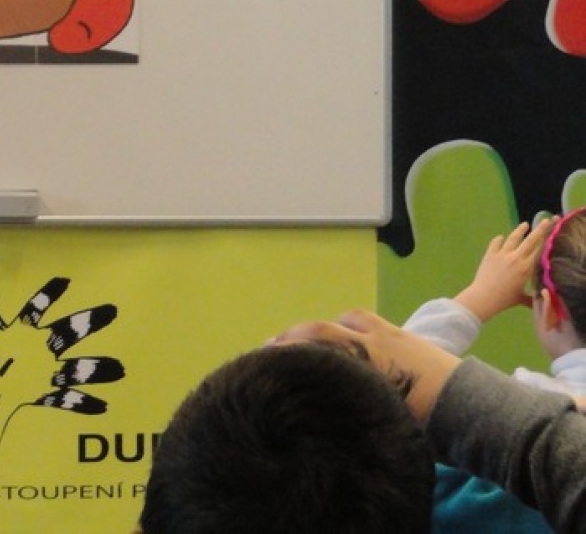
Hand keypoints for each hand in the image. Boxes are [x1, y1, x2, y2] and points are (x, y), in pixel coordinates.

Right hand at [274, 308, 459, 421]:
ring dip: (326, 327)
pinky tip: (349, 339)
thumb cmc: (432, 421)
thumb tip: (324, 417)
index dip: (286, 349)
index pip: (315, 344)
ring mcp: (392, 334)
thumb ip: (356, 405)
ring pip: (349, 320)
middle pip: (324, 329)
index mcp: (366, 359)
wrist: (476, 407)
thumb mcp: (388, 419)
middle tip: (272, 347)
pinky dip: (352, 327)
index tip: (263, 358)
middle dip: (294, 336)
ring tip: (310, 340)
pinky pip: (370, 322)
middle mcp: (373, 340)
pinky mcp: (407, 335)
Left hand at [455, 218, 551, 320]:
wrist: (485, 296)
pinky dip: (499, 239)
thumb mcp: (522, 298)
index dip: (545, 241)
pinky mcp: (489, 254)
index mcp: (527, 268)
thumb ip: (532, 296)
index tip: (551, 233)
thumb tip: (541, 299)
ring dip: (519, 230)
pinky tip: (501, 237)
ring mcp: (502, 254)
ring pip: (513, 238)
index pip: (539, 250)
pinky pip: (495, 243)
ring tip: (525, 224)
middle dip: (539, 229)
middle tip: (546, 221)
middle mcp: (516, 258)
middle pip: (530, 240)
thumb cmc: (506, 299)